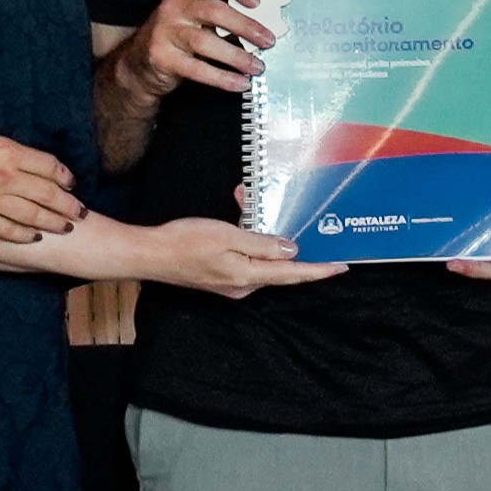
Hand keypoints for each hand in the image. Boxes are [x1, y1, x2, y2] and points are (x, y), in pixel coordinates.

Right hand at [0, 127, 87, 239]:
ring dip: (53, 222)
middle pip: (47, 193)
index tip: (71, 183)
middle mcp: (3, 176)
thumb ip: (5, 148)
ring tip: (67, 226)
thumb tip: (25, 158)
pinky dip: (24, 235)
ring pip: (32, 215)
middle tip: (82, 212)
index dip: (64, 176)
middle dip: (68, 204)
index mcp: (6, 151)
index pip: (48, 166)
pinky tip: (35, 237)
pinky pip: (7, 230)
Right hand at [120, 0, 273, 99]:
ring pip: (207, 42)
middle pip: (215, 11)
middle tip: (268, 40)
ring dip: (237, 57)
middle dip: (246, 27)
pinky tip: (240, 83)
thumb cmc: (178, 34)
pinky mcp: (163, 58)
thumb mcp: (195, 14)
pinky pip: (198, 69)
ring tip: (258, 66)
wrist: (139, 61)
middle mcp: (175, 6)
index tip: (257, 1)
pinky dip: (223, 78)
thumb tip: (265, 22)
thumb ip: (224, 13)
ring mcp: (166, 32)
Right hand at [144, 217, 343, 297]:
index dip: (319, 270)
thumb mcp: (229, 237)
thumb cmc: (185, 242)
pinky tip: (239, 217)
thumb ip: (263, 244)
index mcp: (248, 277)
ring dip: (263, 235)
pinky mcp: (219, 275)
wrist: (149, 254)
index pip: (293, 274)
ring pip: (260, 258)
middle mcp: (243, 285)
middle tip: (302, 221)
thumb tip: (291, 250)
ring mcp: (230, 282)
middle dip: (288, 242)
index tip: (341, 267)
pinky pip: (244, 257)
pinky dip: (246, 237)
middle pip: (279, 267)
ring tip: (251, 205)